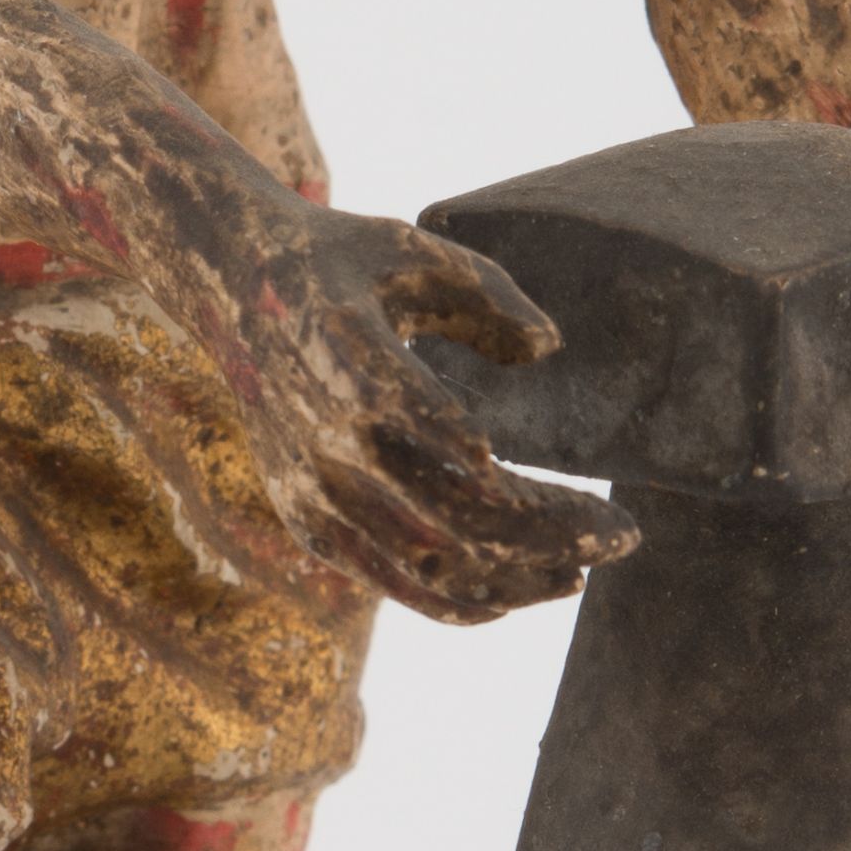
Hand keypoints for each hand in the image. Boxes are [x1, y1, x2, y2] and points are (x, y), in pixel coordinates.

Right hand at [230, 205, 632, 622]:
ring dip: (513, 582)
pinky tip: (514, 596)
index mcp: (355, 370)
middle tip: (622, 539)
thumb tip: (548, 350)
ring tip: (580, 574)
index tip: (607, 512)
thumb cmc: (341, 263)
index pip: (462, 464)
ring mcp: (313, 492)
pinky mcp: (307, 521)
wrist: (228, 287)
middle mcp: (329, 444)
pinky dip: (454, 601)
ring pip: (427, 567)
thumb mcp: (414, 249)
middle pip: (458, 526)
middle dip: (550, 544)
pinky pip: (389, 582)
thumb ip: (490, 294)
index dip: (536, 505)